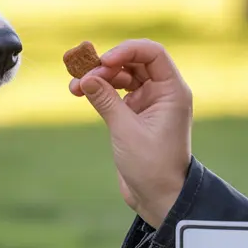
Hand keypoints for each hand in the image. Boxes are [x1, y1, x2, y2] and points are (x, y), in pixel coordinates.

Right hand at [68, 39, 192, 227]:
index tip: (103, 62)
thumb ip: (105, 100)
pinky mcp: (135, 114)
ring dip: (99, 77)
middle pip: (134, 61)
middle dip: (106, 65)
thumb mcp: (125, 130)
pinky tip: (80, 92)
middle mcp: (162, 92)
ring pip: (122, 76)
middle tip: (83, 75)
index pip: (152, 53)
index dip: (126, 50)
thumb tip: (85, 78)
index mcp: (172, 91)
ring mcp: (148, 102)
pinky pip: (115, 93)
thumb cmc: (153, 166)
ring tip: (75, 86)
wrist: (159, 197)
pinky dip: (99, 90)